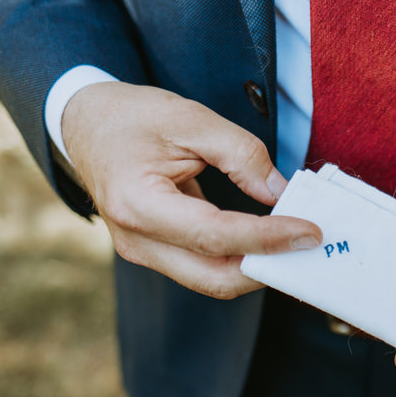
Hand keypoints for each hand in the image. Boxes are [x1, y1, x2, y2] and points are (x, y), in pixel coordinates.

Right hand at [61, 81, 321, 298]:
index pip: (214, 235)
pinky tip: (268, 244)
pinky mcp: (153, 252)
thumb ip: (242, 155)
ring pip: (210, 279)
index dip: (267, 237)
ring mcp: (142, 251)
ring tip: (295, 246)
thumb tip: (281, 195)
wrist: (85, 125)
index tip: (310, 232)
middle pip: (213, 277)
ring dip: (256, 268)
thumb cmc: (132, 117)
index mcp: (137, 202)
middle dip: (267, 269)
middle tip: (310, 248)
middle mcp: (135, 239)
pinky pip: (202, 267)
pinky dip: (239, 259)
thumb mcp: (190, 119)